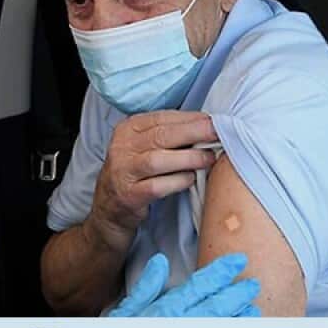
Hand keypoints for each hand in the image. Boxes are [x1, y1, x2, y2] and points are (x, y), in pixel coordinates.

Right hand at [88, 111, 218, 251]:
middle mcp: (121, 148)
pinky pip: (156, 186)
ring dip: (188, 158)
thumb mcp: (143, 148)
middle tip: (219, 133)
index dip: (190, 118)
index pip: (162, 118)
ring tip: (209, 158)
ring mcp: (123, 172)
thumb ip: (168, 136)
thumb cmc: (135, 174)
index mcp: (127, 129)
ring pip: (158, 160)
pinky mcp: (128, 195)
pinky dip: (177, 181)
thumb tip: (206, 127)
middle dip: (194, 132)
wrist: (109, 210)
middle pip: (162, 135)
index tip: (213, 120)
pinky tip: (191, 179)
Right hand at [108, 252, 259, 316]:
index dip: (221, 271)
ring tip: (252, 307)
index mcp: (164, 311)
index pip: (199, 285)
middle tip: (252, 284)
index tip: (238, 260)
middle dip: (237, 293)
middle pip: (217, 306)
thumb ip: (145, 288)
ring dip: (240, 316)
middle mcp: (180, 327)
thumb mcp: (125, 313)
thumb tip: (160, 262)